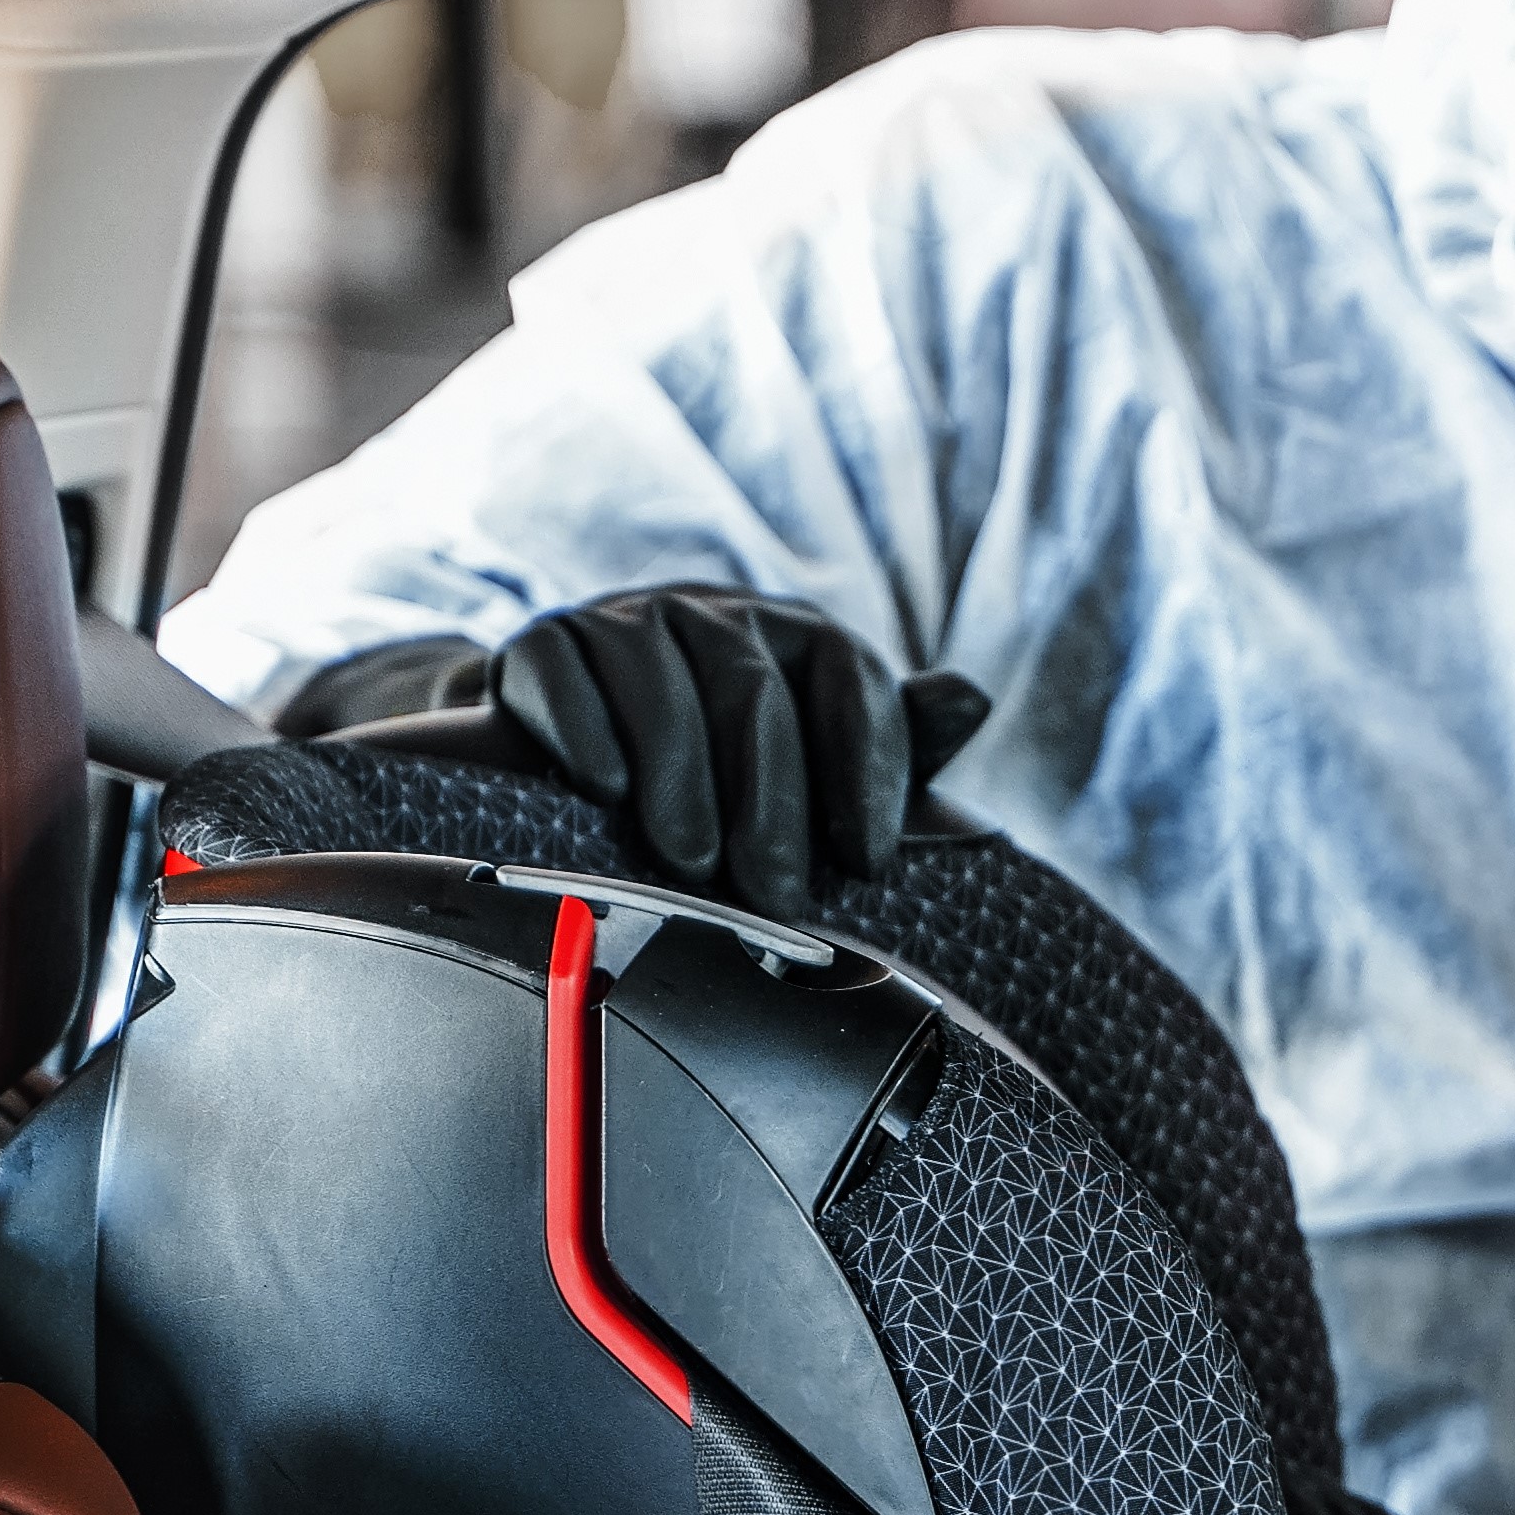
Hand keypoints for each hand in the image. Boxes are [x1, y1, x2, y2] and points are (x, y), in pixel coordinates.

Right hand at [297, 587, 989, 921]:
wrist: (556, 763)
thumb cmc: (715, 784)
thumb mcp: (809, 771)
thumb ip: (892, 746)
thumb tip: (971, 698)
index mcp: (794, 638)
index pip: (849, 675)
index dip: (868, 768)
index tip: (871, 861)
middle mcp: (714, 614)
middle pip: (755, 689)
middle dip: (771, 805)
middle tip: (777, 899)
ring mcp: (624, 619)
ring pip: (660, 681)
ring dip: (679, 779)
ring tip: (693, 865)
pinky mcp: (543, 642)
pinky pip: (566, 673)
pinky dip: (587, 731)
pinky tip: (606, 790)